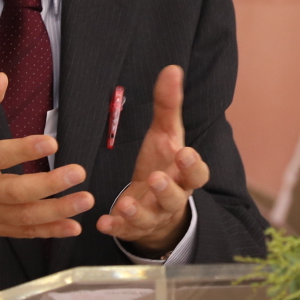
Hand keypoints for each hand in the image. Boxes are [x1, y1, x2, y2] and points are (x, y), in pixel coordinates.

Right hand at [0, 73, 90, 240]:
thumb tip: (1, 80)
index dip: (23, 151)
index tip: (50, 143)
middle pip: (14, 191)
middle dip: (49, 185)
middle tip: (77, 173)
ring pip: (23, 216)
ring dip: (56, 211)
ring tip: (84, 200)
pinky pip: (22, 232)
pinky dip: (48, 231)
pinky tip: (72, 226)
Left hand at [96, 65, 209, 255]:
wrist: (156, 207)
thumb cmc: (163, 165)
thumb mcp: (165, 135)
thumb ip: (168, 105)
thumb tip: (172, 69)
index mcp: (183, 175)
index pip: (197, 173)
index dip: (192, 165)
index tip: (184, 152)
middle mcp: (171, 198)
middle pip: (176, 198)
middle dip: (167, 190)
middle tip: (157, 178)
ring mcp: (152, 215)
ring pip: (149, 217)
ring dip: (137, 212)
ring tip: (124, 204)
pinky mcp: (132, 228)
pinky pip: (124, 231)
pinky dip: (114, 227)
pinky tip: (102, 222)